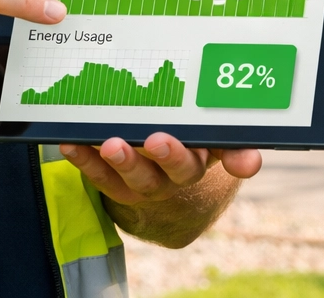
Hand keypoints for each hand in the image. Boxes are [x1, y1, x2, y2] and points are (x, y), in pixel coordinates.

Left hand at [59, 132, 261, 206]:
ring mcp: (145, 183)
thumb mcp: (211, 137)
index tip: (217, 151)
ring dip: (124, 162)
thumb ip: (230, 142)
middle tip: (157, 139)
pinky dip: (84, 162)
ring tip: (111, 144)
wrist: (160, 168)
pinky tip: (71, 145)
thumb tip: (251, 163)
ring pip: (137, 179)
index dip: (228, 158)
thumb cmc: (188, 139)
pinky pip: (100, 178)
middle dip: (168, 156)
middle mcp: (176, 176)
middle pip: (177, 171)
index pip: (219, 157)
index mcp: (203, 158)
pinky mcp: (115, 185)